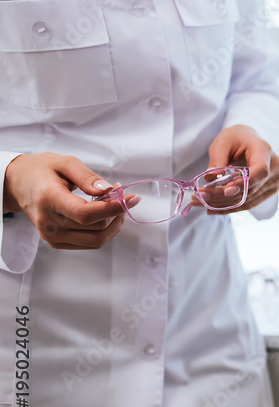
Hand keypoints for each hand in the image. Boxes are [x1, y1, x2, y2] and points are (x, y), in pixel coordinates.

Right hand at [2, 153, 129, 249]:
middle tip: (121, 194)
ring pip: (97, 240)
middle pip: (96, 228)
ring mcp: (52, 236)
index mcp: (49, 199)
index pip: (86, 214)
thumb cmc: (40, 171)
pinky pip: (90, 243)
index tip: (132, 198)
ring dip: (114, 223)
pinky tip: (104, 214)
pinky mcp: (57, 242)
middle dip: (117, 212)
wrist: (18, 184)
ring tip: (114, 204)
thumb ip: (87, 177)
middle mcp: (49, 222)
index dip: (113, 208)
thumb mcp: (64, 163)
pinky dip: (104, 230)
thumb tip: (107, 190)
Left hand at [206, 126, 278, 213]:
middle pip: (251, 188)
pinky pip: (250, 203)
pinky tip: (213, 209)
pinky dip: (230, 207)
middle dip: (223, 196)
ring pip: (249, 199)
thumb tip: (212, 178)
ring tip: (200, 203)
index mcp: (264, 150)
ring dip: (223, 205)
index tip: (224, 190)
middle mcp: (274, 167)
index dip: (244, 183)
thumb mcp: (221, 143)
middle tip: (198, 198)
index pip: (260, 171)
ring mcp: (273, 181)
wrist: (247, 141)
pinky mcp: (268, 191)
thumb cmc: (235, 138)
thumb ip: (217, 160)